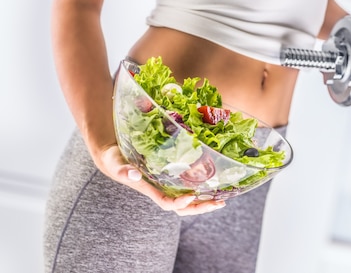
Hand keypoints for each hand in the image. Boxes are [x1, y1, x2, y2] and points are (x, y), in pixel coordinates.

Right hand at [97, 144, 225, 215]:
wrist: (115, 155)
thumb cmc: (114, 159)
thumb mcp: (115, 162)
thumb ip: (123, 169)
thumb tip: (134, 175)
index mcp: (150, 190)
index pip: (167, 203)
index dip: (180, 202)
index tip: (192, 195)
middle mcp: (161, 190)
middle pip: (183, 207)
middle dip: (201, 207)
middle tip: (219, 203)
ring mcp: (168, 185)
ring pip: (189, 200)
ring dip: (205, 202)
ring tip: (222, 200)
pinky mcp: (172, 177)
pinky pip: (189, 187)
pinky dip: (202, 188)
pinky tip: (216, 185)